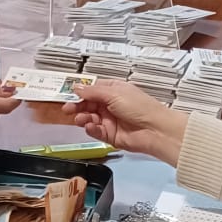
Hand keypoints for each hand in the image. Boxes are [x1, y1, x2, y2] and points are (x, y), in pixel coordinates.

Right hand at [65, 79, 185, 165]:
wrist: (154, 130)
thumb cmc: (140, 107)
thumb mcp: (114, 93)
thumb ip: (93, 92)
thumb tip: (77, 87)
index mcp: (114, 90)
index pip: (93, 90)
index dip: (81, 92)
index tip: (69, 94)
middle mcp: (111, 105)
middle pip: (88, 104)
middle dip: (77, 106)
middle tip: (67, 109)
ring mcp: (110, 120)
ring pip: (90, 118)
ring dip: (83, 118)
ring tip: (81, 119)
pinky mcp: (110, 135)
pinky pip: (96, 131)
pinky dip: (91, 129)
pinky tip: (91, 127)